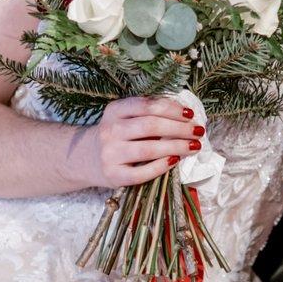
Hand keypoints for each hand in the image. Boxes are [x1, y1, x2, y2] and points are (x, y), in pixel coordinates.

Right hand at [65, 97, 203, 188]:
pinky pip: (142, 172)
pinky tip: (175, 160)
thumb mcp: (123, 117)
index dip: (172, 109)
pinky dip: (162, 166)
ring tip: (194, 146)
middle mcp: (110, 130)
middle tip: (198, 131)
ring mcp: (110, 154)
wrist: (84, 158)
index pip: (147, 105)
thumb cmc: (114, 135)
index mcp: (115, 110)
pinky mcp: (114, 175)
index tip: (190, 114)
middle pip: (151, 126)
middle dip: (180, 128)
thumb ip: (147, 113)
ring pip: (149, 149)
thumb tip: (185, 116)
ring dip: (176, 146)